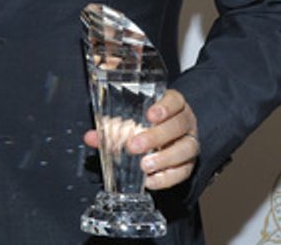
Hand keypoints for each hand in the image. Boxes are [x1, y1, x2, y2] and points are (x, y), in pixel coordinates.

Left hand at [83, 88, 199, 189]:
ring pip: (186, 149)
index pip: (175, 100)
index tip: (150, 115)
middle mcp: (185, 122)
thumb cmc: (146, 125)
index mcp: (173, 105)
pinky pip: (183, 172)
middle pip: (179, 125)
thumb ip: (112, 126)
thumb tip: (91, 137)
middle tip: (134, 145)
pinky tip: (150, 180)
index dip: (165, 107)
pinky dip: (167, 178)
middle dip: (156, 136)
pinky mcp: (189, 164)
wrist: (164, 139)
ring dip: (164, 158)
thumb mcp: (131, 119)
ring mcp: (190, 143)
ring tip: (144, 165)